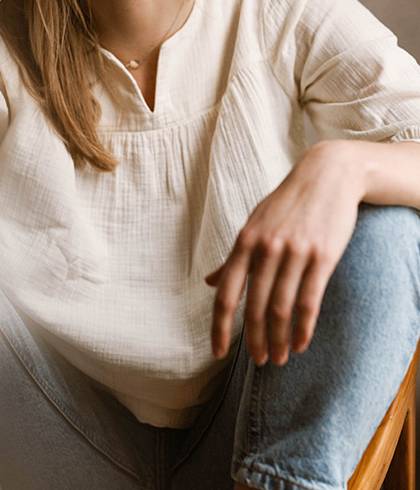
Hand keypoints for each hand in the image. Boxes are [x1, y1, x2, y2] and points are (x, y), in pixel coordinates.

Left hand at [206, 141, 363, 365]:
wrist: (328, 175)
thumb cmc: (287, 203)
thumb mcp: (254, 224)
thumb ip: (234, 257)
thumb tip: (208, 282)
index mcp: (245, 242)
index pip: (226, 293)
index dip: (219, 327)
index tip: (218, 352)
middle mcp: (266, 248)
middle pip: (255, 307)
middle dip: (254, 340)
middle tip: (258, 361)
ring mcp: (295, 253)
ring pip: (282, 308)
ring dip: (278, 340)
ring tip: (278, 358)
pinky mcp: (322, 256)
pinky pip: (310, 301)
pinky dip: (303, 328)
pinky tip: (300, 344)